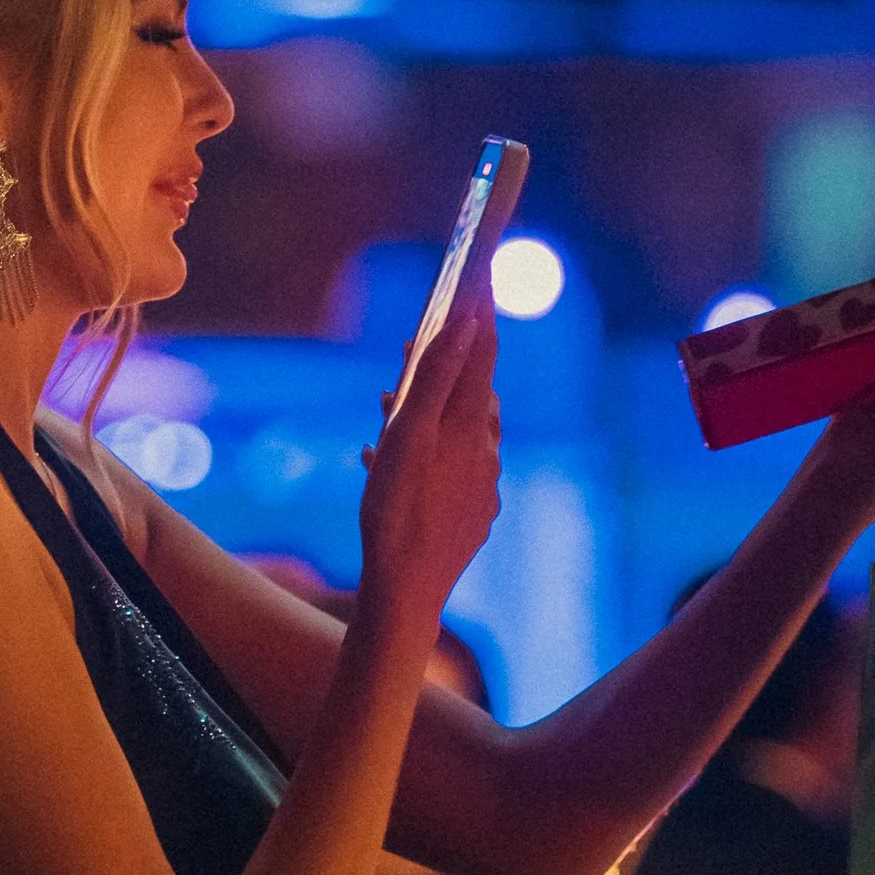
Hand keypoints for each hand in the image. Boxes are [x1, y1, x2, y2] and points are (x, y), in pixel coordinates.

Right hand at [359, 284, 502, 616]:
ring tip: (389, 404)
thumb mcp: (406, 436)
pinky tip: (389, 468)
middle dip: (447, 364)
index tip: (478, 281)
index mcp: (470, 427)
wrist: (406, 593)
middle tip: (416, 343)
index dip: (478, 315)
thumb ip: (436, 377)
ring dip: (431, 411)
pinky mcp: (470, 517)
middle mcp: (486, 452)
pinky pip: (449, 472)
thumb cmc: (395, 512)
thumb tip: (466, 322)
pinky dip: (426, 456)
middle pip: (472, 392)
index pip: (482, 354)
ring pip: (459, 433)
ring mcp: (481, 487)